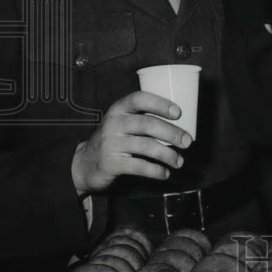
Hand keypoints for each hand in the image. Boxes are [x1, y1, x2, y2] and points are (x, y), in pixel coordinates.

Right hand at [71, 91, 190, 194]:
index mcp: (118, 109)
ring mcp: (111, 143)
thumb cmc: (113, 140)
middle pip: (147, 124)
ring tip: (179, 161)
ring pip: (146, 146)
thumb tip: (179, 123)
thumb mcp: (121, 123)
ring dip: (167, 154)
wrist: (84, 164)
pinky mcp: (112, 163)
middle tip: (187, 141)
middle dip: (171, 133)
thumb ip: (142, 119)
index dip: (160, 103)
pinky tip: (164, 173)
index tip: (178, 113)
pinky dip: (155, 170)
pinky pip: (139, 166)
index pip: (139, 99)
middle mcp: (114, 123)